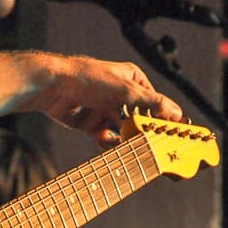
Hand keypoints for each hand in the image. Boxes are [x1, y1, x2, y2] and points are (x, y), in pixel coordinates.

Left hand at [42, 56, 182, 146]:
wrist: (51, 86)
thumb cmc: (87, 78)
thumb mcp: (124, 90)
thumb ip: (151, 103)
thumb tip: (176, 112)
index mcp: (133, 80)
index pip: (156, 103)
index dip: (164, 119)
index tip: (173, 135)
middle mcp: (120, 95)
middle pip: (139, 119)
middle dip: (143, 133)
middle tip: (151, 146)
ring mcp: (106, 110)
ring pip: (123, 131)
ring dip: (126, 140)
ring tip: (131, 148)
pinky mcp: (92, 124)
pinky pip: (106, 139)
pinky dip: (109, 143)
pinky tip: (108, 142)